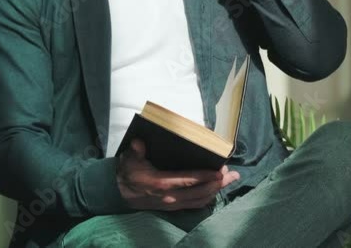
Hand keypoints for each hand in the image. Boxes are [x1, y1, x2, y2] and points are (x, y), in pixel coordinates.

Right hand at [116, 139, 239, 210]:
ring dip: (216, 191)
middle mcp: (169, 196)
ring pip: (199, 200)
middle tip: (232, 174)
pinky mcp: (172, 207)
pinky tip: (216, 191)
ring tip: (230, 181)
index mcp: (161, 183)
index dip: (205, 177)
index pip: (188, 180)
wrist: (118, 192)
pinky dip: (207, 199)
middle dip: (218, 183)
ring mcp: (172, 204)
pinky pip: (194, 205)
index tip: (220, 172)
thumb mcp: (129, 159)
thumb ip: (136, 150)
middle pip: (199, 192)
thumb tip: (139, 142)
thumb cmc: (128, 172)